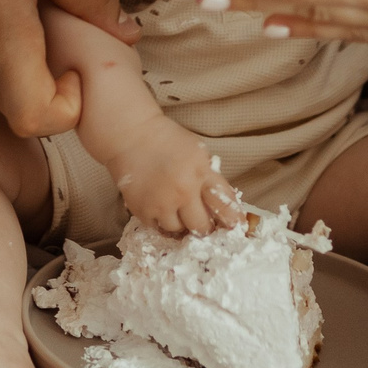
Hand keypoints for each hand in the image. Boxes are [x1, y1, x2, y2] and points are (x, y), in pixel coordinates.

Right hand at [0, 0, 139, 140]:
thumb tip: (127, 31)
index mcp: (4, 45)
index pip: (41, 121)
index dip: (69, 106)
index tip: (72, 65)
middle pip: (24, 109)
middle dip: (49, 81)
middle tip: (54, 28)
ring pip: (0, 92)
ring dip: (21, 65)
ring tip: (22, 9)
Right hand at [107, 116, 243, 236]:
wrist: (132, 136)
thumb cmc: (168, 141)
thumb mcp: (199, 153)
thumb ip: (210, 177)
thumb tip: (223, 205)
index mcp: (201, 173)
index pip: (224, 205)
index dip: (233, 219)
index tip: (236, 226)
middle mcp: (182, 191)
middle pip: (201, 227)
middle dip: (205, 226)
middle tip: (203, 222)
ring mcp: (161, 203)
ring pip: (178, 230)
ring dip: (181, 224)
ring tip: (178, 211)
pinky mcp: (141, 210)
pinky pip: (157, 228)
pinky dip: (161, 222)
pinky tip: (162, 210)